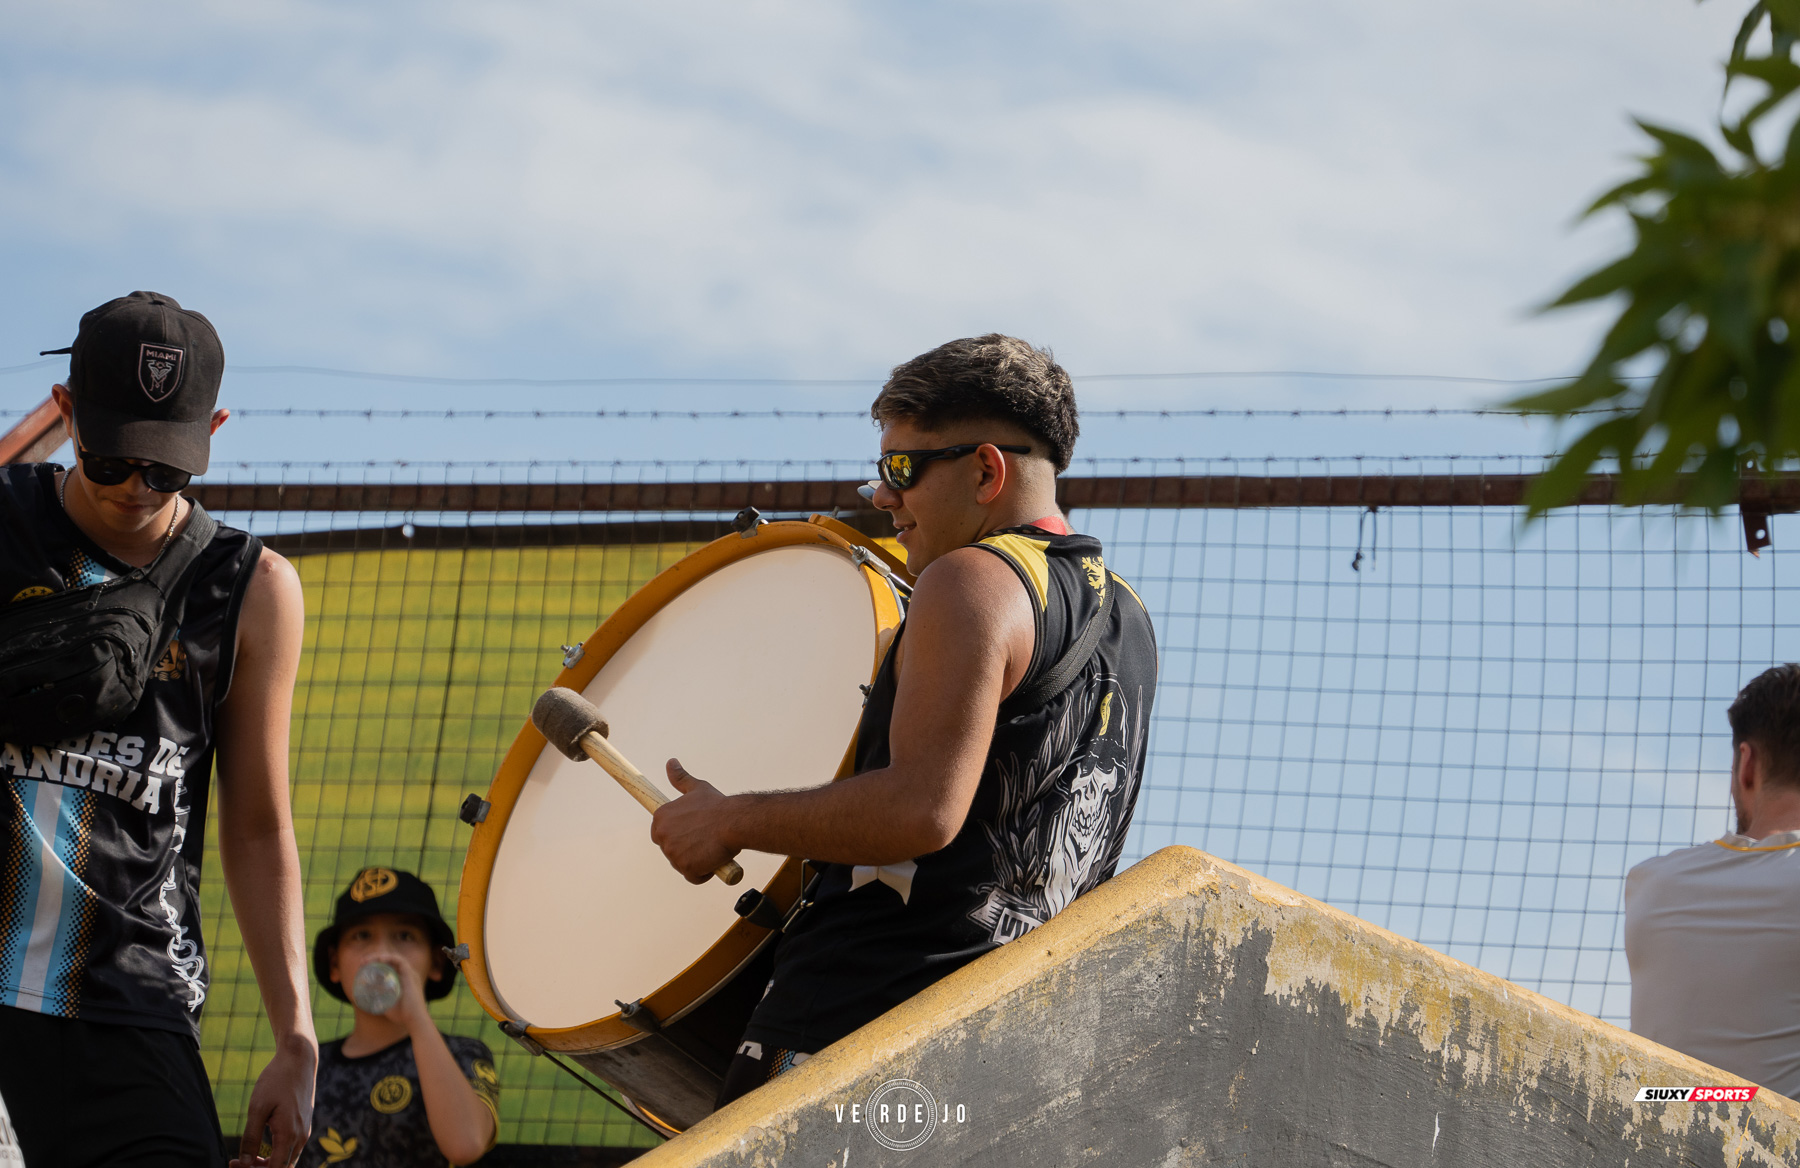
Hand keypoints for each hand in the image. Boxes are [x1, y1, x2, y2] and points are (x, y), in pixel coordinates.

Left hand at [230, 1034, 316, 1167]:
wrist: (299, 1059)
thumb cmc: (277, 1080)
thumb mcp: (258, 1108)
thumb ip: (250, 1138)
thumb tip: (244, 1162)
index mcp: (289, 1134)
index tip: (235, 1164)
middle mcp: (301, 1136)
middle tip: (236, 1162)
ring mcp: (304, 1130)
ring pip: (287, 1160)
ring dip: (267, 1164)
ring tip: (245, 1157)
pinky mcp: (303, 1124)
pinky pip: (291, 1148)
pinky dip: (276, 1153)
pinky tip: (260, 1145)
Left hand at [366, 949, 432, 1031]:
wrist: (415, 1020)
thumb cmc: (402, 1015)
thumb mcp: (386, 1004)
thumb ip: (378, 999)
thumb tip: (365, 996)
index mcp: (403, 980)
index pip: (389, 966)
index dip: (376, 964)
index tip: (362, 967)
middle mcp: (407, 974)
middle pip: (390, 960)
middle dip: (375, 958)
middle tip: (362, 962)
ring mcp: (409, 973)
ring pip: (394, 958)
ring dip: (379, 957)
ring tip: (367, 960)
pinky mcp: (410, 975)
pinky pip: (400, 961)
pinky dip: (389, 958)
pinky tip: (379, 959)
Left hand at [651, 759, 740, 883]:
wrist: (735, 821)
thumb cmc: (717, 805)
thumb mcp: (697, 788)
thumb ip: (680, 778)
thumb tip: (670, 762)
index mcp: (660, 817)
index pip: (662, 834)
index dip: (679, 835)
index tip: (693, 833)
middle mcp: (662, 836)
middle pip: (671, 851)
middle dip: (687, 849)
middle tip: (705, 839)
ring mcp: (672, 854)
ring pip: (683, 865)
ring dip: (697, 861)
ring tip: (711, 847)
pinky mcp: (686, 868)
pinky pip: (694, 877)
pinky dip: (705, 873)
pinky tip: (714, 860)